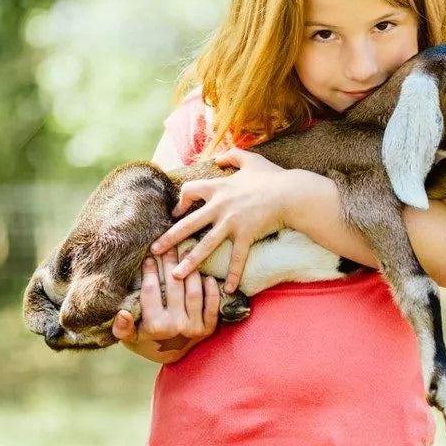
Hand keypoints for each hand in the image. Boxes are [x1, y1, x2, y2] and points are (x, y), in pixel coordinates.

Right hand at [112, 246, 219, 356]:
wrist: (171, 357)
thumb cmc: (147, 342)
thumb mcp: (130, 338)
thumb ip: (122, 328)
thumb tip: (122, 313)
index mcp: (154, 326)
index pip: (151, 292)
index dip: (150, 272)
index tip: (149, 257)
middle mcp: (176, 326)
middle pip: (174, 287)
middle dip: (170, 264)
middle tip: (168, 248)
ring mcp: (194, 327)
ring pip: (194, 293)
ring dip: (191, 271)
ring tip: (187, 253)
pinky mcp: (209, 328)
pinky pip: (212, 306)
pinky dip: (211, 290)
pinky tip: (207, 275)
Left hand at [151, 148, 292, 291]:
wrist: (291, 193)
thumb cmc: (273, 176)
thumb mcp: (251, 159)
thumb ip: (233, 155)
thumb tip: (219, 158)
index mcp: (218, 187)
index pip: (189, 191)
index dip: (181, 201)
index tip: (176, 212)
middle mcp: (219, 206)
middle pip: (188, 224)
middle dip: (169, 238)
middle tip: (155, 251)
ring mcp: (231, 223)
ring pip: (205, 245)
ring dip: (189, 262)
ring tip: (176, 276)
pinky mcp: (246, 235)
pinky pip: (237, 258)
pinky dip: (233, 274)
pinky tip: (227, 289)